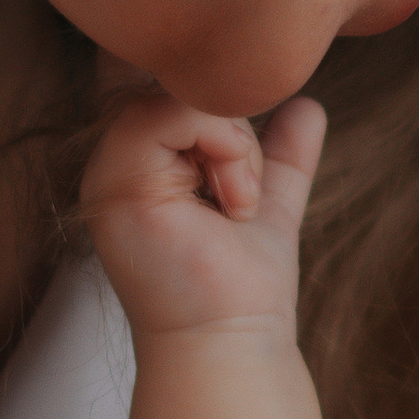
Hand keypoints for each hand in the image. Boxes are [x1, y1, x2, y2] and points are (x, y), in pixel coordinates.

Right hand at [81, 94, 323, 343]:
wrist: (232, 339)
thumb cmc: (242, 288)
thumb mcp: (269, 203)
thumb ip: (282, 156)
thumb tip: (309, 105)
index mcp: (143, 162)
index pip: (155, 79)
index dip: (202, 85)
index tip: (240, 144)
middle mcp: (116, 160)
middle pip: (177, 79)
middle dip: (234, 126)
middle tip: (242, 196)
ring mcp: (109, 169)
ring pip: (177, 92)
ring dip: (235, 145)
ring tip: (237, 206)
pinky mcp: (116, 180)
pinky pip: (169, 112)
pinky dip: (225, 147)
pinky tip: (233, 204)